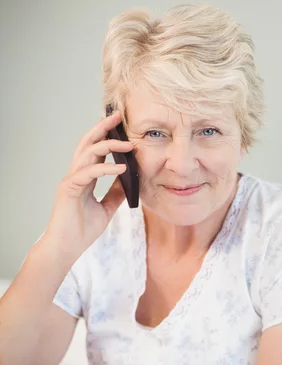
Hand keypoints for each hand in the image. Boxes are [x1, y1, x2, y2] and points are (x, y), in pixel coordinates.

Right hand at [43, 110, 134, 264]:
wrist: (66, 249)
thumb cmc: (82, 230)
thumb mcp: (106, 208)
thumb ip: (116, 193)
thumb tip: (131, 180)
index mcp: (84, 177)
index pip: (95, 149)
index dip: (106, 135)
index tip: (121, 125)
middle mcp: (76, 174)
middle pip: (88, 143)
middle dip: (103, 127)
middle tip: (118, 115)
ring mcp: (71, 180)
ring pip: (87, 152)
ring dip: (109, 145)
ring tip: (128, 145)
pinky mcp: (68, 189)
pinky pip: (88, 173)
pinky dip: (105, 168)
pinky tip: (121, 169)